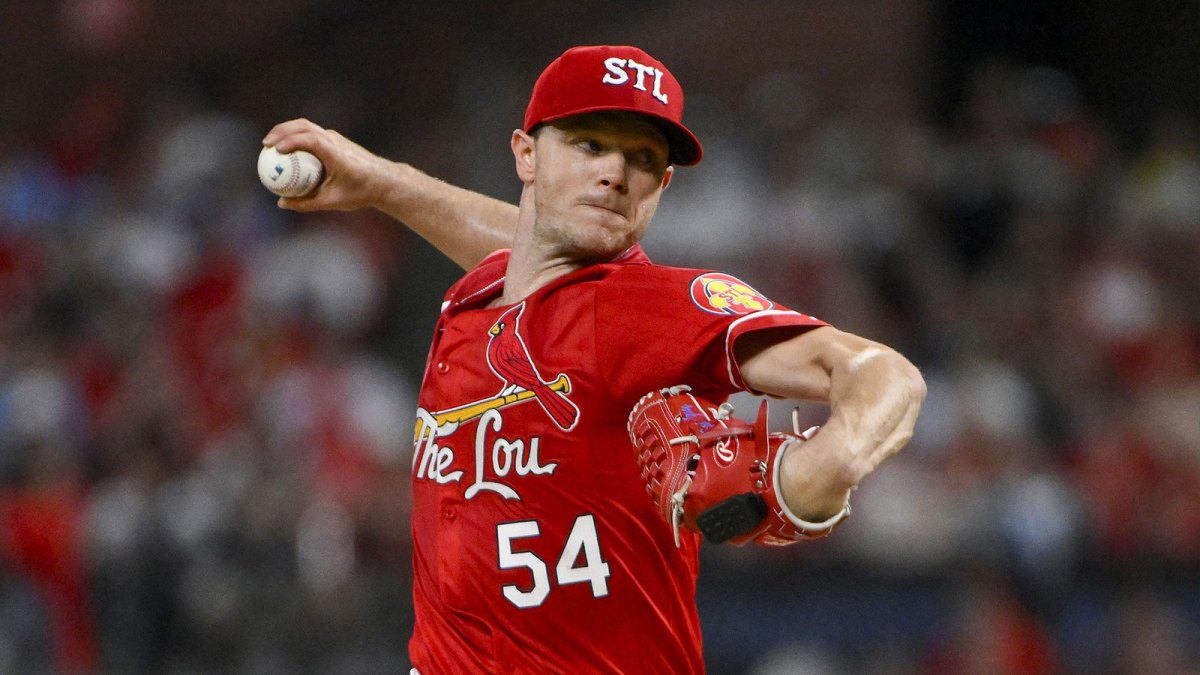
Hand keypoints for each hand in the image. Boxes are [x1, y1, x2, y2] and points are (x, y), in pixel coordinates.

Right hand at [261, 118, 400, 212]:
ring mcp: (335, 137)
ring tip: (271, 144)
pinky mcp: (334, 140)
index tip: (275, 149)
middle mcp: (334, 140)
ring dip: (287, 131)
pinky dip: (296, 137)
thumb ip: (306, 203)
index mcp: (336, 152)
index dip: (291, 141)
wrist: (384, 181)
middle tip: (265, 144)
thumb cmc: (361, 192)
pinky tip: (286, 151)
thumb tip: (282, 203)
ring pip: (306, 126)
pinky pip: (311, 134)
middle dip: (282, 131)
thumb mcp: (333, 201)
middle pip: (303, 126)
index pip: (311, 139)